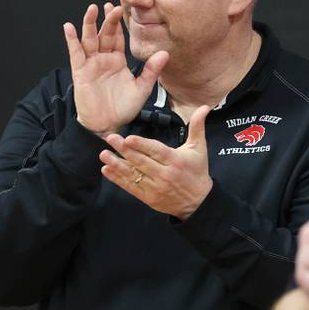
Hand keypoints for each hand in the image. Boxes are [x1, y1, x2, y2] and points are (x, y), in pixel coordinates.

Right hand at [64, 2, 168, 136]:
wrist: (108, 125)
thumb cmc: (123, 108)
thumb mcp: (142, 88)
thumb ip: (151, 71)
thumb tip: (165, 54)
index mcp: (117, 61)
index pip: (118, 37)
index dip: (118, 24)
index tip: (119, 8)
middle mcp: (103, 59)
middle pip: (104, 34)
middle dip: (108, 20)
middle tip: (112, 6)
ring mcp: (91, 64)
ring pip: (89, 40)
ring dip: (89, 24)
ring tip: (92, 9)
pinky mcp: (80, 72)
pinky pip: (75, 54)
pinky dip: (71, 40)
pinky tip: (69, 27)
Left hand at [99, 105, 212, 219]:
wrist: (198, 202)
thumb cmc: (197, 172)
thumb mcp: (199, 148)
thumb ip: (197, 126)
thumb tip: (204, 107)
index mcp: (176, 161)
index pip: (156, 151)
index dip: (142, 145)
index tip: (129, 138)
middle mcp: (165, 174)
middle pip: (142, 161)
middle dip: (124, 150)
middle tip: (111, 139)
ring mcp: (155, 187)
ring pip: (134, 174)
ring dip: (117, 164)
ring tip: (104, 155)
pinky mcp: (149, 198)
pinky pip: (131, 187)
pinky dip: (118, 179)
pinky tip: (107, 169)